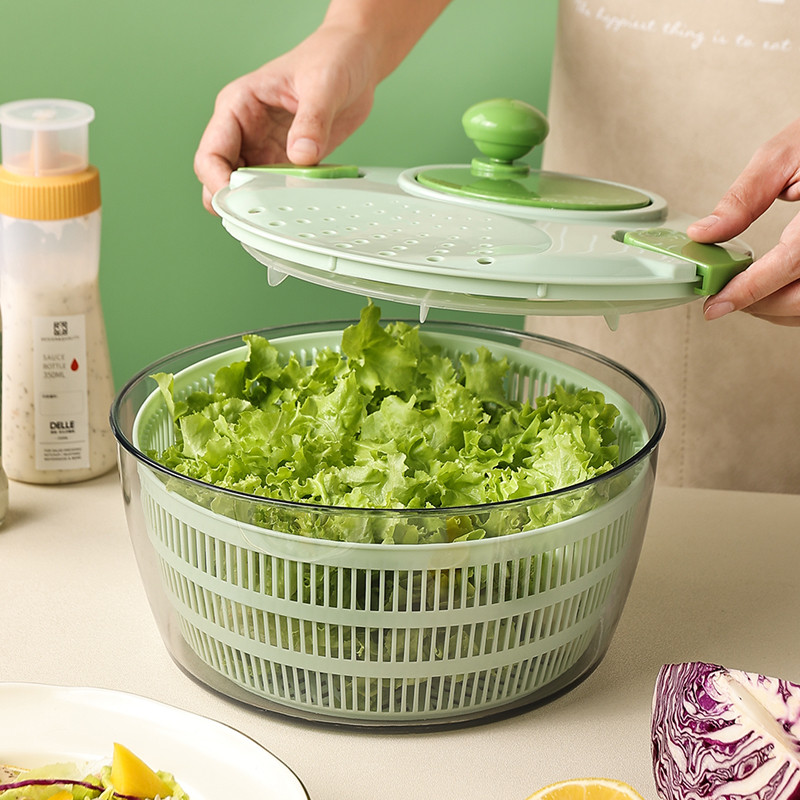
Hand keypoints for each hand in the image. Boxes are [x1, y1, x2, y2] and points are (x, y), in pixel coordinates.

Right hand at [193, 25, 380, 212]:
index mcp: (238, 106)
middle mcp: (246, 131)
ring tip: (282, 212)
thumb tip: (301, 155)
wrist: (355, 62)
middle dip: (232, 200)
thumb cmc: (331, 58)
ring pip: (246, 189)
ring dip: (259, 204)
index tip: (235, 200)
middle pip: (221, 177)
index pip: (211, 152)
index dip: (217, 180)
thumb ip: (312, 120)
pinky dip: (285, 201)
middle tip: (256, 215)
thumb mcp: (323, 84)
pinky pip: (277, 190)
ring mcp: (265, 149)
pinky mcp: (287, 162)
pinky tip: (300, 205)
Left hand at [688, 118, 799, 325]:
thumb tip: (705, 233)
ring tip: (744, 294)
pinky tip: (773, 291)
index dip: (749, 289)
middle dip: (757, 304)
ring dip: (775, 309)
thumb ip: (744, 199)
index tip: (715, 304)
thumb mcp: (783, 156)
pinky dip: (794, 303)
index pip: (790, 263)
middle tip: (722, 297)